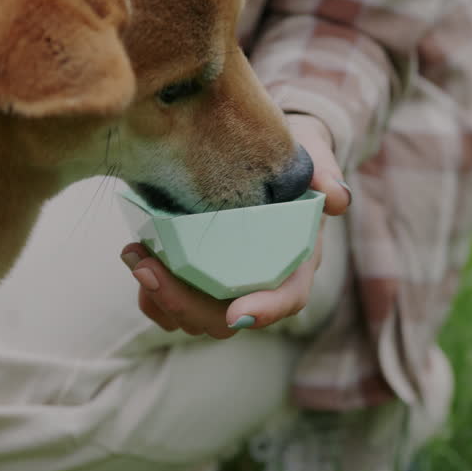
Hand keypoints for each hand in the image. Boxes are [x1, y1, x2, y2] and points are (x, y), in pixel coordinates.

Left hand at [121, 113, 350, 337]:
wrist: (261, 152)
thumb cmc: (291, 156)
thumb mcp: (312, 154)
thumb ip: (324, 172)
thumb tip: (337, 198)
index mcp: (295, 260)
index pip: (287, 297)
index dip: (265, 311)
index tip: (236, 313)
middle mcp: (260, 281)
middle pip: (227, 318)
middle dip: (186, 303)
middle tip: (149, 269)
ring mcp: (226, 285)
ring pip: (195, 317)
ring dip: (161, 298)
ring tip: (135, 257)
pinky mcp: (196, 278)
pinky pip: (172, 303)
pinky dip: (150, 291)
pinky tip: (134, 254)